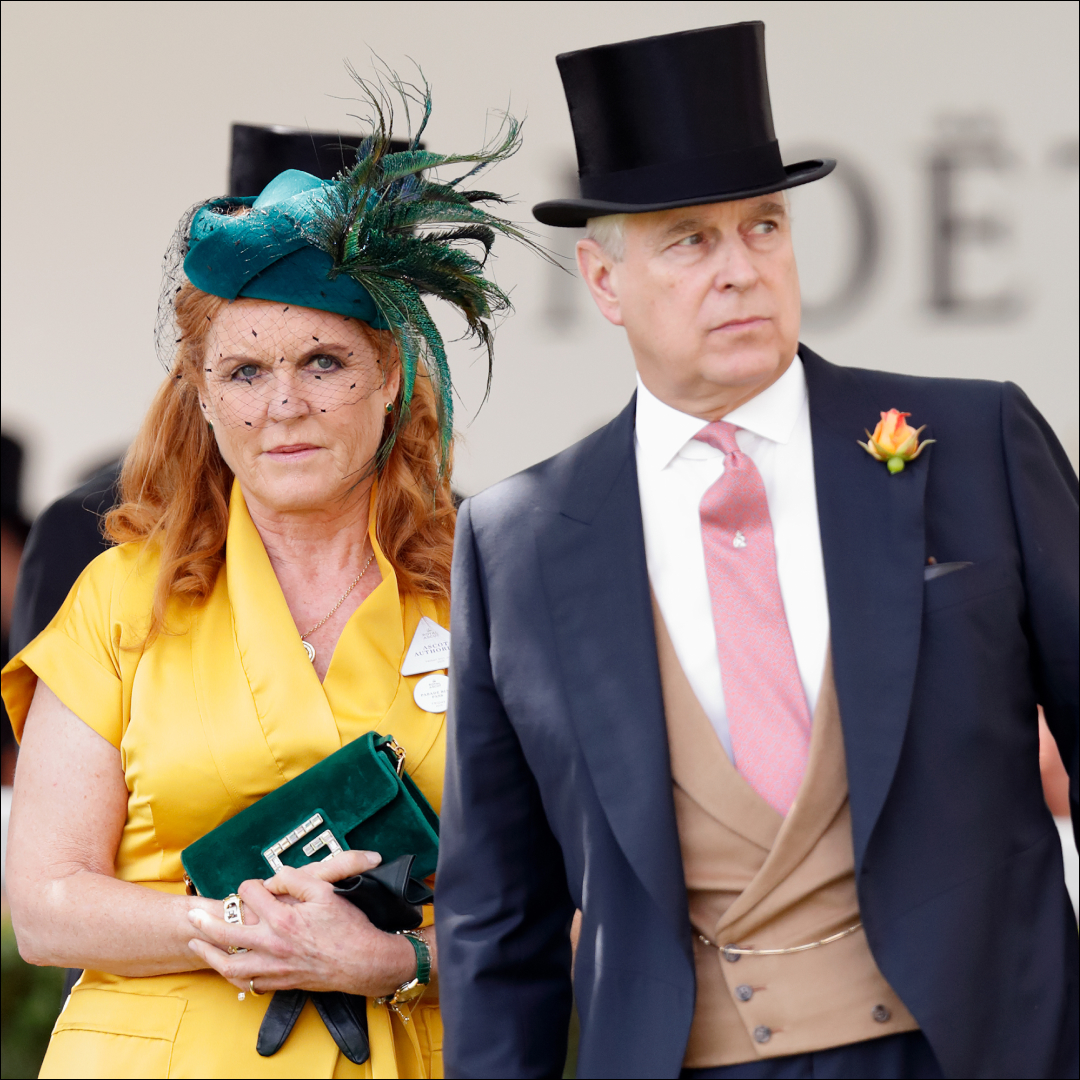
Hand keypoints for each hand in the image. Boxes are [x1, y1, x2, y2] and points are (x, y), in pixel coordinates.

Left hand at [186, 855, 414, 996]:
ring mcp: (274, 967)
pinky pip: (249, 983)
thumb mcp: (325, 891)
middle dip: (206, 923)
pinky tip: (229, 969)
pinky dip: (235, 977)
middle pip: (226, 933)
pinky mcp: (281, 982)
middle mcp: (272, 944)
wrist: (363, 961)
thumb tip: (274, 877)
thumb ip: (295, 879)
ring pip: (230, 964)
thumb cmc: (347, 926)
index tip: (255, 887)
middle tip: (191, 916)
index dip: (250, 886)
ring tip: (196, 945)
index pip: (250, 895)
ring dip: (209, 954)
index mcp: (282, 917)